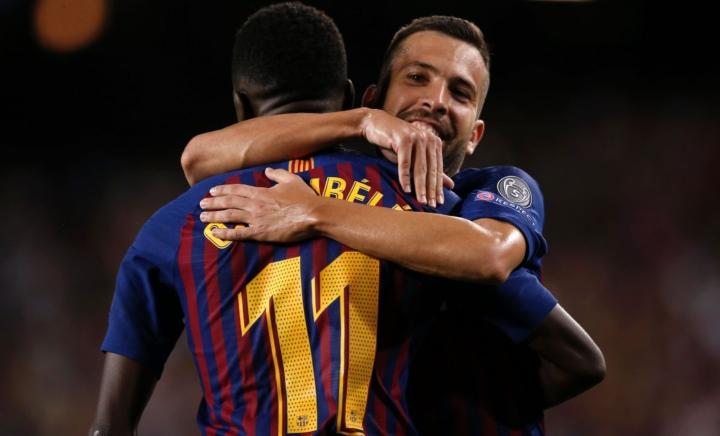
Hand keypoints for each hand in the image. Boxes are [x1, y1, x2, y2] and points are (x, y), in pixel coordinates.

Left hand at [199, 168, 320, 242]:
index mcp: (261, 192)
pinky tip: (215, 232)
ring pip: (230, 216)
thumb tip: (267, 170)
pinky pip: (239, 233)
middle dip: (213, 203)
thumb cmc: (304, 198)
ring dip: (214, 216)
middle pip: (228, 202)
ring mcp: (257, 219)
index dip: (222, 190)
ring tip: (203, 217)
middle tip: (201, 204)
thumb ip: (277, 174)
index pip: (236, 189)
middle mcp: (255, 204)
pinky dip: (226, 233)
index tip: (212, 191)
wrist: (314, 214)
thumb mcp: (291, 179)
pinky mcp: (261, 233)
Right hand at [360, 109, 451, 206]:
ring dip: (420, 186)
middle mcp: (428, 139)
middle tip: (431, 205)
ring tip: (421, 201)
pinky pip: (405, 162)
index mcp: (435, 143)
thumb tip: (451, 185)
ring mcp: (416, 137)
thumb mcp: (414, 157)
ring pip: (419, 167)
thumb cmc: (396, 144)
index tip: (439, 203)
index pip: (438, 169)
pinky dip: (405, 177)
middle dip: (431, 189)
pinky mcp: (403, 138)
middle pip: (430, 169)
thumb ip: (431, 169)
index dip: (438, 187)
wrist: (376, 125)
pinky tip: (406, 189)